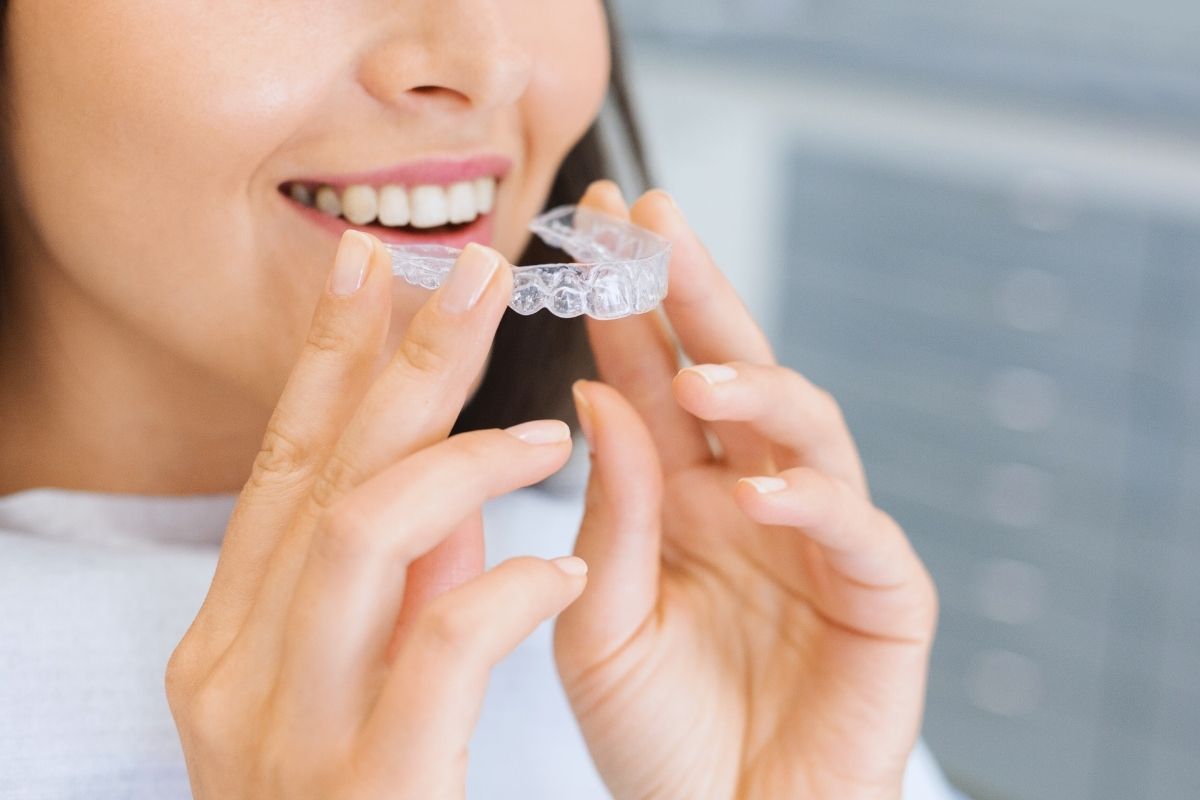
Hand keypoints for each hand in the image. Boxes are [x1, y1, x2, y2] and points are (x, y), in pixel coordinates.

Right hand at [165, 232, 586, 798]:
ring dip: (462, 456)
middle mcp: (237, 669)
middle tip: (475, 267)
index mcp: (234, 635)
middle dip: (403, 358)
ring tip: (550, 429)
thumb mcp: (358, 682)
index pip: (286, 464)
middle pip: (324, 469)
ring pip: (362, 530)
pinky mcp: (367, 783)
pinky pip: (438, 645)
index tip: (376, 265)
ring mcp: (287, 730)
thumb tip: (448, 481)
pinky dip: (506, 586)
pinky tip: (565, 562)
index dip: (331, 356)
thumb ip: (394, 588)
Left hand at [555, 183, 937, 799]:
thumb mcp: (598, 624)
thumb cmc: (655, 737)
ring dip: (756, 386)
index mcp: (673, 495)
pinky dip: (812, 501)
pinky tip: (758, 493)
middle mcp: (746, 496)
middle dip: (694, 290)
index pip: (648, 378)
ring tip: (700, 370)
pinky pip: (856, 529)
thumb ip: (607, 515)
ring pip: (805, 426)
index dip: (622, 304)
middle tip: (654, 216)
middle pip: (729, 369)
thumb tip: (598, 395)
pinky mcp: (880, 595)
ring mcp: (817, 538)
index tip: (589, 226)